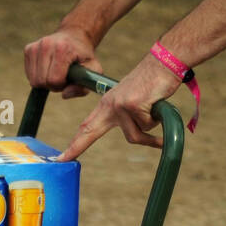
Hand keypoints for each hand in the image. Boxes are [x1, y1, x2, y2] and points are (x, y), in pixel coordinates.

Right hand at [24, 26, 101, 98]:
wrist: (74, 36)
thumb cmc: (84, 56)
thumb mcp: (93, 71)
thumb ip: (83, 87)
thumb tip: (64, 95)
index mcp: (62, 49)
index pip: (54, 80)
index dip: (61, 85)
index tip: (68, 78)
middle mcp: (46, 45)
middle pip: (41, 81)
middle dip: (51, 85)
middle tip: (61, 77)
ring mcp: (35, 46)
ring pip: (33, 80)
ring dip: (44, 81)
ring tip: (55, 73)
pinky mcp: (28, 49)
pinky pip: (29, 74)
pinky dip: (38, 76)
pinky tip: (47, 69)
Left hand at [58, 53, 182, 161]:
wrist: (164, 64)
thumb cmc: (152, 84)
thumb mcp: (134, 102)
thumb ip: (127, 119)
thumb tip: (135, 137)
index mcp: (107, 105)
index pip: (87, 126)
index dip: (75, 143)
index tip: (62, 157)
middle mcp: (110, 105)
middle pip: (90, 132)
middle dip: (76, 146)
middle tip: (61, 160)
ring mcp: (120, 106)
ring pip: (134, 136)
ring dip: (148, 133)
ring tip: (152, 112)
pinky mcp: (133, 106)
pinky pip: (147, 127)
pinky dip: (156, 122)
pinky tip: (156, 106)